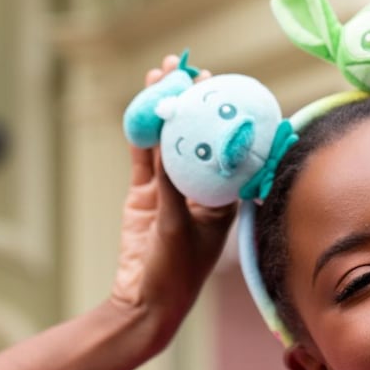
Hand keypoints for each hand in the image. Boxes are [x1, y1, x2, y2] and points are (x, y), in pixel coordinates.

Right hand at [110, 55, 235, 352]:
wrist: (145, 301)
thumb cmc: (176, 272)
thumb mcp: (178, 227)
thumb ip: (172, 187)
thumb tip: (168, 144)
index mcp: (226, 200)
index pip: (228, 149)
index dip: (225, 117)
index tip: (223, 86)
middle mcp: (204, 191)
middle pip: (199, 138)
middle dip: (193, 103)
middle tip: (188, 68)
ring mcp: (174, 191)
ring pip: (169, 142)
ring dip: (164, 110)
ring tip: (161, 73)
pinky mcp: (147, 195)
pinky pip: (145, 157)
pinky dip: (141, 133)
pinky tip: (141, 104)